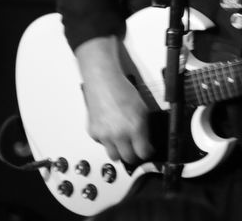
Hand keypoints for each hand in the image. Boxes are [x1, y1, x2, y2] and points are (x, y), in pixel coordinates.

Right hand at [75, 36, 152, 164]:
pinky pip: (102, 144)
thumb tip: (147, 141)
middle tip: (136, 150)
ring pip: (113, 156)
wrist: (104, 82)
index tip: (148, 151)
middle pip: (128, 159)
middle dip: (134, 156)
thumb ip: (145, 127)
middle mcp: (119, 134)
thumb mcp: (143, 109)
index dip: (148, 153)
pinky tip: (110, 130)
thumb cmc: (123, 90)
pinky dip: (107, 141)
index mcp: (134, 127)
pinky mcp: (93, 133)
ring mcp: (104, 135)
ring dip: (119, 151)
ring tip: (123, 143)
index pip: (143, 153)